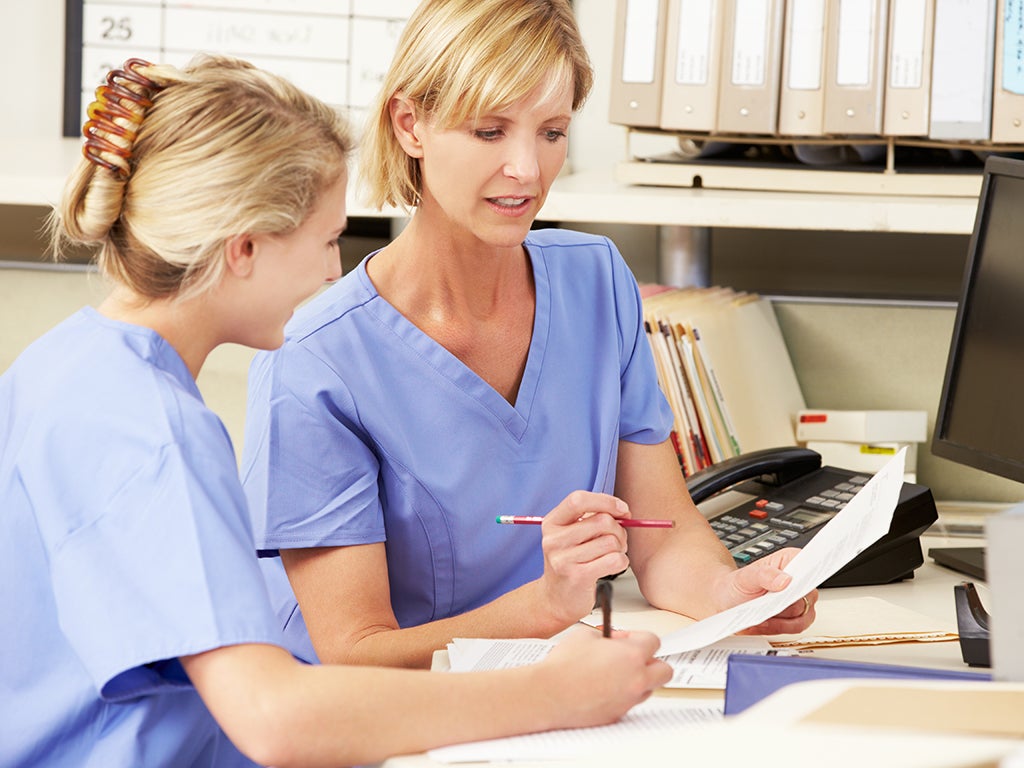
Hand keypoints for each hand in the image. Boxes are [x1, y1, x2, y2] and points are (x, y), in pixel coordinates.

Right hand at [536, 492, 632, 623]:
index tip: (622, 510)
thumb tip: (622, 511)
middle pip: (602, 521)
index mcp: (551, 523)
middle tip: (618, 540)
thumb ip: (591, 518)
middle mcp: (553, 540)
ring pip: (611, 542)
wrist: (556, 599)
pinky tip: (612, 566)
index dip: (605, 501)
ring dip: (620, 548)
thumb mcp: (570, 535)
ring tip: (612, 555)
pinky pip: (614, 560)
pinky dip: (621, 561)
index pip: (578, 500)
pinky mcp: (577, 577)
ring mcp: (563, 559)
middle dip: (619, 530)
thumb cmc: (570, 562)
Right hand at [538, 627, 671, 727]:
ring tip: (615, 672)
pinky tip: (604, 687)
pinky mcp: (618, 715)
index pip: (654, 641)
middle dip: (650, 661)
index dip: (638, 637)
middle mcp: (636, 679)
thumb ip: (606, 634)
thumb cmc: (563, 666)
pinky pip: (630, 702)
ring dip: (638, 678)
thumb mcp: (585, 634)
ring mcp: (629, 700)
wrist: (548, 694)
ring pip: (649, 688)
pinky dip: (624, 694)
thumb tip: (610, 639)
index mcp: (632, 655)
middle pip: (664, 670)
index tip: (624, 638)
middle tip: (632, 657)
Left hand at [719, 547, 817, 634]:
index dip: (808, 577)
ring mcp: (801, 601)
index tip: (799, 586)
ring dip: (780, 620)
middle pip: (806, 596)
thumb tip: (785, 580)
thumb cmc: (737, 585)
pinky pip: (795, 628)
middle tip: (767, 605)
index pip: (811, 566)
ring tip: (760, 617)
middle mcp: (800, 581)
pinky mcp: (797, 618)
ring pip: (803, 616)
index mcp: (791, 560)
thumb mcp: (745, 577)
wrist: (727, 601)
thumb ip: (764, 575)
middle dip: (785, 604)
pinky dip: (776, 628)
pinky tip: (762, 623)